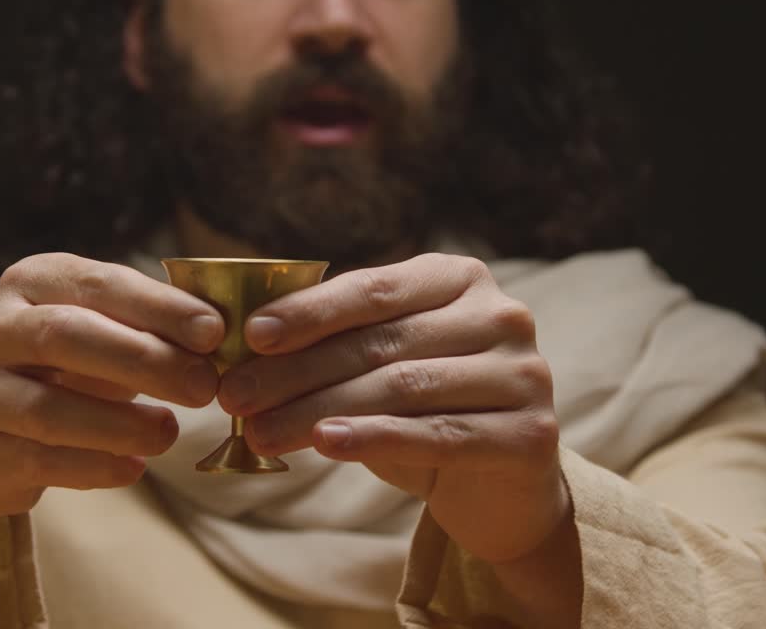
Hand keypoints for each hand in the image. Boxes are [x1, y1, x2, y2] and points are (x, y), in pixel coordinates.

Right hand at [0, 253, 224, 528]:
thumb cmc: (58, 373)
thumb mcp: (98, 334)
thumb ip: (148, 327)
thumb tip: (221, 334)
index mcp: (33, 282)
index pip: (101, 284)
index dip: (159, 307)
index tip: (214, 331)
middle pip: (69, 336)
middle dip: (145, 360)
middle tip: (205, 386)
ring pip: (48, 408)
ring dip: (120, 423)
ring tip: (170, 433)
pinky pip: (40, 460)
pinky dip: (95, 466)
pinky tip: (134, 468)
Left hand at [219, 253, 568, 564]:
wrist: (500, 488)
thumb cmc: (425, 411)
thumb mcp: (383, 364)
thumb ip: (337, 343)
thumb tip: (245, 342)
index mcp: (460, 279)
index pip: (375, 289)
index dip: (309, 312)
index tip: (250, 336)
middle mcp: (501, 315)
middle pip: (381, 343)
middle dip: (296, 371)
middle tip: (235, 397)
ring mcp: (523, 374)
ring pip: (401, 389)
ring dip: (317, 411)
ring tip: (260, 432)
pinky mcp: (530, 435)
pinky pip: (436, 434)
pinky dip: (372, 439)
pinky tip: (323, 444)